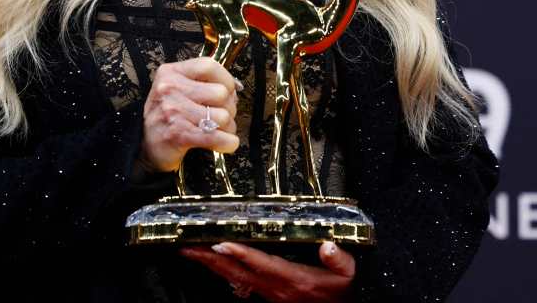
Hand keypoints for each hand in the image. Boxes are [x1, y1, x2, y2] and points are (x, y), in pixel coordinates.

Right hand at [140, 57, 242, 172]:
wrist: (146, 144)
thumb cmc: (166, 115)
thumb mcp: (176, 89)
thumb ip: (202, 82)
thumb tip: (235, 87)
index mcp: (170, 73)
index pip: (208, 66)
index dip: (226, 79)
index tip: (228, 90)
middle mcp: (170, 89)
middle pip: (220, 93)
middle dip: (228, 107)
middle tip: (220, 115)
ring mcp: (174, 111)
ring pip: (222, 116)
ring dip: (227, 128)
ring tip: (217, 130)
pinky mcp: (179, 134)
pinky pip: (216, 137)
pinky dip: (227, 142)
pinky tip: (226, 143)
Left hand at [180, 241, 354, 301]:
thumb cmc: (342, 293)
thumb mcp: (349, 274)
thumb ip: (339, 259)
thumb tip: (328, 246)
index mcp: (294, 279)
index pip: (261, 263)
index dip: (240, 252)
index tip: (220, 242)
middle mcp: (276, 288)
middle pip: (237, 272)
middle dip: (210, 258)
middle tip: (187, 246)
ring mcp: (269, 294)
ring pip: (234, 278)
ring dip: (212, 264)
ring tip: (190, 251)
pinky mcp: (268, 295)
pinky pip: (239, 282)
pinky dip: (223, 271)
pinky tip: (212, 264)